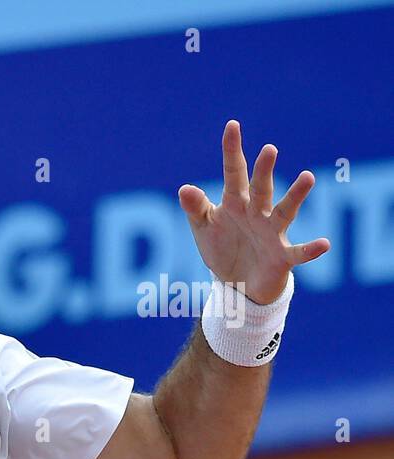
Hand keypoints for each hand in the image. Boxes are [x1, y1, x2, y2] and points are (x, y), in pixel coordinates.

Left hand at [178, 119, 329, 304]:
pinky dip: (311, 249)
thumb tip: (184, 188)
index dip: (232, 150)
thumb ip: (196, 208)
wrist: (236, 283)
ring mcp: (272, 233)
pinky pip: (299, 252)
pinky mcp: (282, 256)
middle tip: (268, 149)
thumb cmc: (222, 248)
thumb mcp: (204, 228)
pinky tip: (324, 244)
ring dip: (296, 195)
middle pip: (261, 188)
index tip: (232, 125)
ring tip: (307, 177)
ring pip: (285, 211)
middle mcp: (257, 213)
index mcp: (235, 203)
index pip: (234, 173)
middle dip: (264, 170)